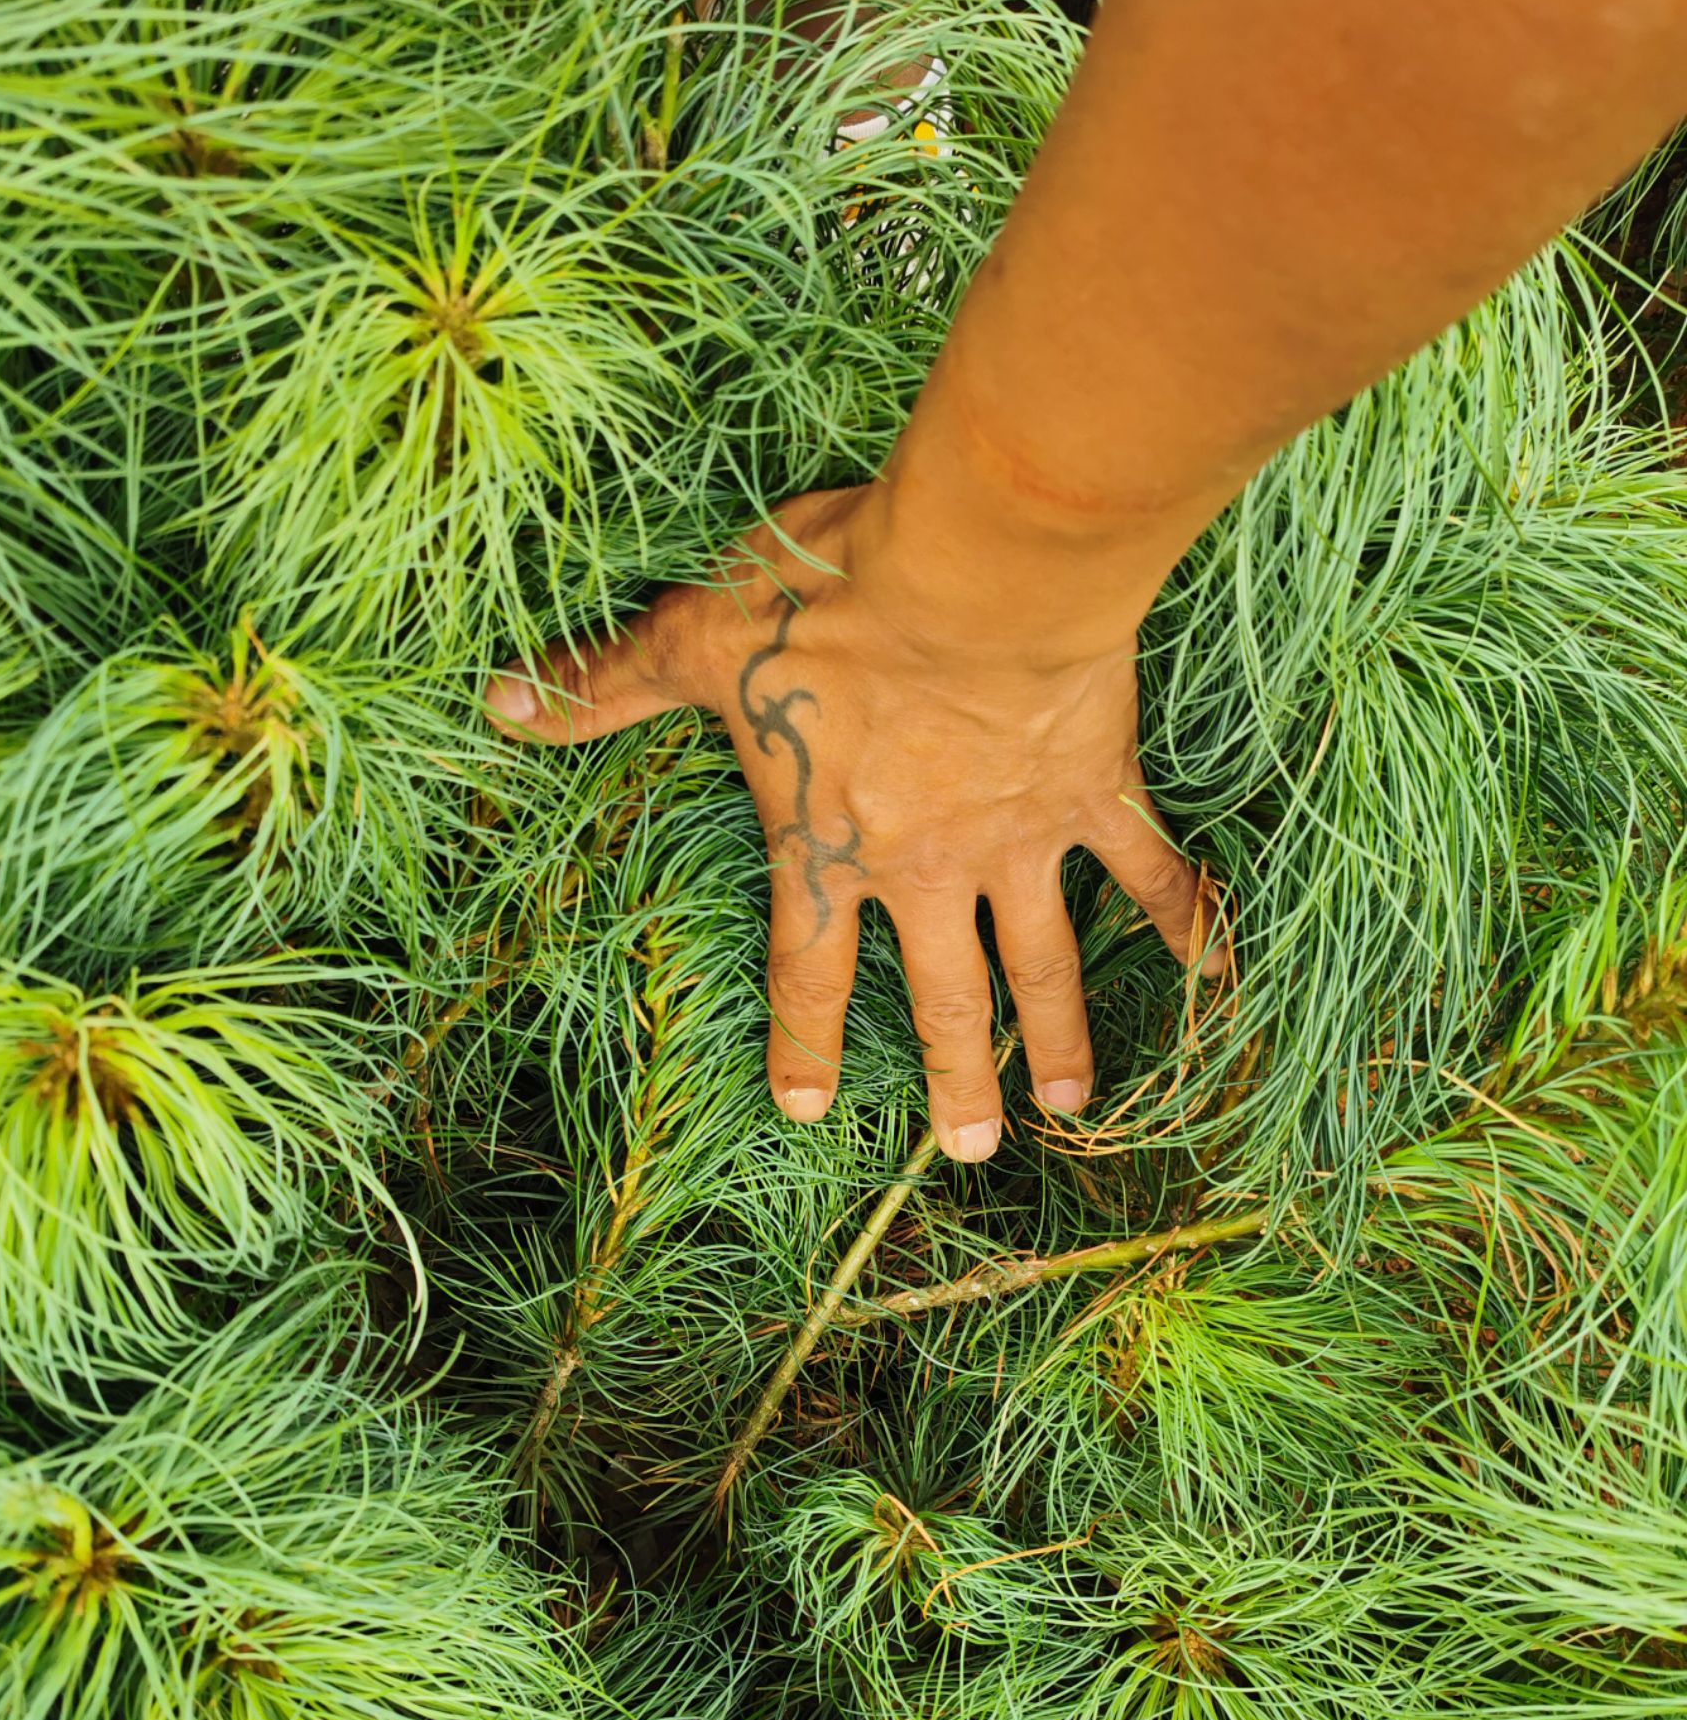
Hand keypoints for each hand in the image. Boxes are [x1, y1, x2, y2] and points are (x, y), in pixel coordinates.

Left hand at [485, 485, 1222, 1161]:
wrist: (971, 567)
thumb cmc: (825, 605)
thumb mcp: (693, 640)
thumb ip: (602, 685)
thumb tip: (498, 699)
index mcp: (829, 849)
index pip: (806, 972)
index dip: (806, 1044)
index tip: (810, 1110)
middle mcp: (927, 870)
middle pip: (944, 999)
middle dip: (956, 1081)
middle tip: (971, 1151)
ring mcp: (1019, 841)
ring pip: (1044, 962)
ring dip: (1061, 1038)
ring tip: (1075, 1106)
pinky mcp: (1093, 792)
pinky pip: (1151, 870)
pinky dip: (1189, 921)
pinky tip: (1222, 975)